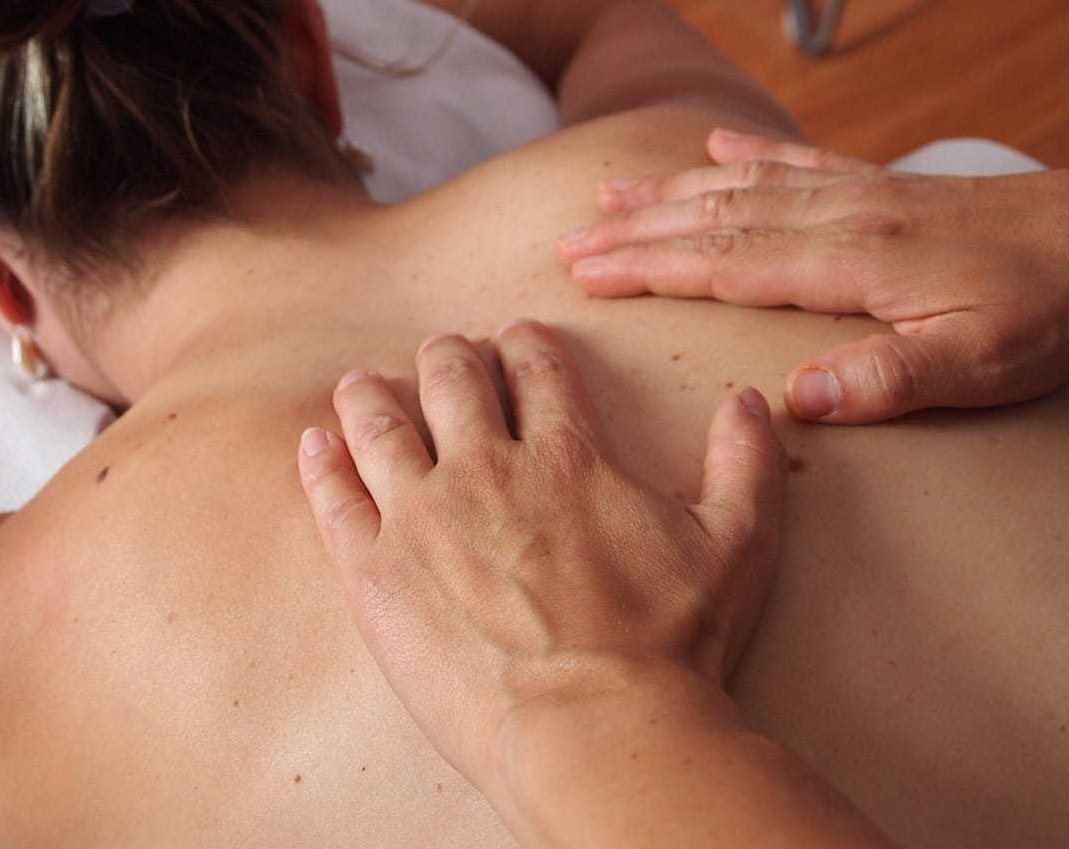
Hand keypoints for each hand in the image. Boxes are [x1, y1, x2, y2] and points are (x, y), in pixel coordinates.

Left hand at [297, 320, 784, 795]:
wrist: (595, 729)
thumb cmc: (670, 643)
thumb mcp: (737, 545)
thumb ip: (746, 464)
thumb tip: (752, 401)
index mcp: (565, 453)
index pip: (535, 367)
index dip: (525, 344)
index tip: (515, 340)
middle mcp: (486, 467)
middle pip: (450, 377)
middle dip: (449, 357)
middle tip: (445, 359)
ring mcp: (422, 515)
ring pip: (379, 420)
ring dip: (372, 393)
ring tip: (365, 384)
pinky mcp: (375, 570)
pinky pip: (334, 495)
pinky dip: (322, 460)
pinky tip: (317, 441)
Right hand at [557, 129, 1068, 423]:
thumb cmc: (1052, 305)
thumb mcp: (982, 361)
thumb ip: (887, 376)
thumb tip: (791, 398)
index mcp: (852, 261)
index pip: (725, 263)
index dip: (649, 266)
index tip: (586, 271)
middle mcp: (841, 216)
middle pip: (715, 218)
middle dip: (636, 230)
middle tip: (570, 242)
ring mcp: (859, 194)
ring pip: (742, 187)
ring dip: (670, 192)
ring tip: (609, 194)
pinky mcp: (881, 188)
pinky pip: (797, 162)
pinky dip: (746, 155)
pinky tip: (713, 147)